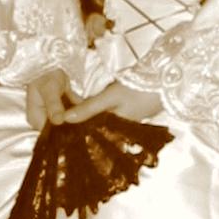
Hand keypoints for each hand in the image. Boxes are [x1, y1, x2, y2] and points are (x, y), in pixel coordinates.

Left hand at [25, 69, 161, 129]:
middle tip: (56, 126)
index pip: (89, 138)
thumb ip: (88, 109)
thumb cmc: (138, 90)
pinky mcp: (124, 114)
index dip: (73, 135)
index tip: (55, 132)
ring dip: (85, 123)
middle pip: (93, 133)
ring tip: (64, 119)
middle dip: (77, 130)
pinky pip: (104, 119)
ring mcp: (121, 123)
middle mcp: (117, 132)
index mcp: (114, 132)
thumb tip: (65, 119)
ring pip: (98, 126)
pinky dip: (94, 116)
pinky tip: (83, 111)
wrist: (163, 80)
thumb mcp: (110, 97)